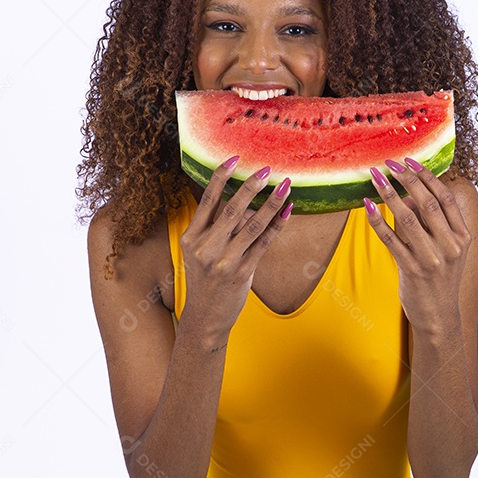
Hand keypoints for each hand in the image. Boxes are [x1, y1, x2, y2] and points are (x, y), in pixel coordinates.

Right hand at [178, 157, 292, 336]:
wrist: (204, 318)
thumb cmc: (204, 281)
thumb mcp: (198, 253)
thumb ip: (213, 229)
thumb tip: (242, 202)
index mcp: (191, 238)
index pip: (207, 201)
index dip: (220, 178)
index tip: (234, 158)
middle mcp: (205, 248)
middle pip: (232, 209)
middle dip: (250, 186)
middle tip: (266, 169)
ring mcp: (223, 261)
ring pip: (252, 225)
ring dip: (271, 203)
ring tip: (284, 186)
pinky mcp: (241, 273)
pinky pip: (263, 244)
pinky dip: (277, 225)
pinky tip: (287, 212)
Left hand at [363, 158, 472, 326]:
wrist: (439, 316)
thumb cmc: (440, 278)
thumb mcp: (445, 250)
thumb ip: (430, 223)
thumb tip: (405, 197)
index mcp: (462, 236)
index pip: (445, 198)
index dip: (427, 177)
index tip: (410, 161)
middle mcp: (450, 245)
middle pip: (427, 203)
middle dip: (407, 179)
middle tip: (389, 164)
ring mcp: (431, 258)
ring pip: (407, 218)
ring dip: (388, 194)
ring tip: (375, 178)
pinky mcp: (412, 270)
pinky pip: (391, 240)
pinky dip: (377, 221)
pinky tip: (367, 207)